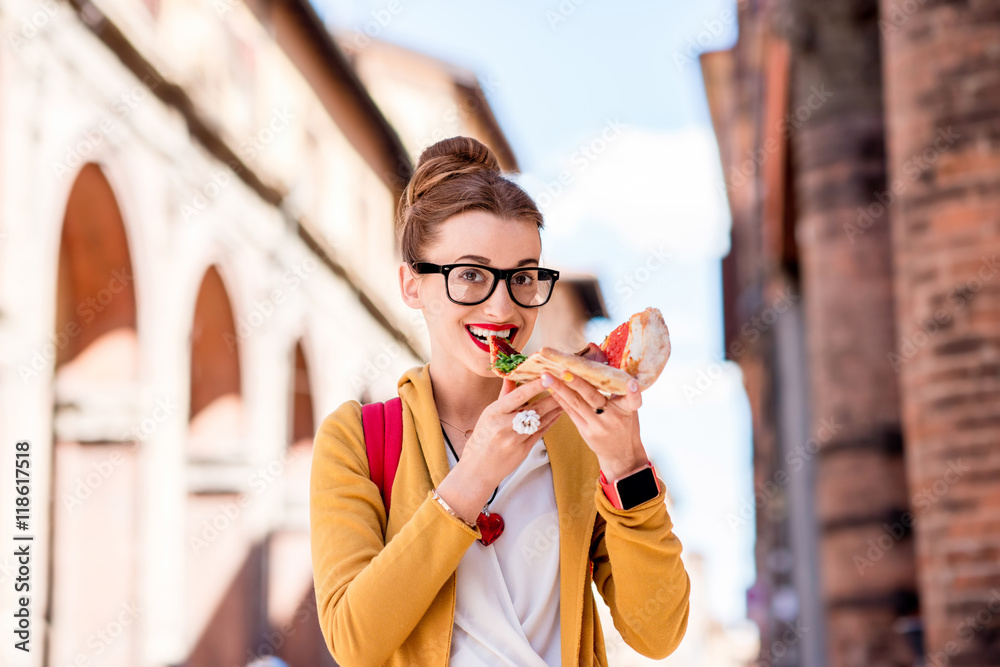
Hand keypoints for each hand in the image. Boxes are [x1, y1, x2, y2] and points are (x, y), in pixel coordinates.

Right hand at [436, 377, 562, 523]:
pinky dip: (550, 422)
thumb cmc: (481, 439)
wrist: (478, 469)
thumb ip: (504, 395)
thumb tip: (511, 375)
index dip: (534, 386)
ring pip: (541, 421)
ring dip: (555, 409)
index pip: (518, 396)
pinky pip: (541, 433)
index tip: (547, 376)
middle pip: (534, 409)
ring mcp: (516, 440)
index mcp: (494, 413)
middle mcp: (505, 426)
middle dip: (552, 397)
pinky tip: (558, 414)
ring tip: (566, 398)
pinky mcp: (524, 450)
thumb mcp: (488, 414)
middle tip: (565, 386)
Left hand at [540, 371, 646, 481]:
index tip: (631, 383)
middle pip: (593, 397)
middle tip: (562, 370)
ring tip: (546, 377)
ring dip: (560, 388)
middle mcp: (612, 417)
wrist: (621, 455)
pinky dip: (560, 399)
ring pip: (576, 403)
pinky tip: (550, 389)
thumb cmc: (625, 426)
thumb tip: (602, 366)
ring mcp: (597, 426)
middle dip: (576, 382)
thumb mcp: (629, 410)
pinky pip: (571, 412)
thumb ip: (619, 392)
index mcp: (627, 410)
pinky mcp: (585, 431)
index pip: (634, 400)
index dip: (633, 392)